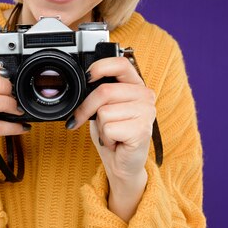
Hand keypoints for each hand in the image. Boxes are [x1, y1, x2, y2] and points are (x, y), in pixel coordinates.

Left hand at [67, 56, 155, 218]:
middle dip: (86, 108)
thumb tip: (80, 84)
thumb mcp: (102, 108)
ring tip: (110, 133)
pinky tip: (116, 142)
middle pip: (104, 90)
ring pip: (104, 111)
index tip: (86, 78)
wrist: (122, 164)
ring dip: (99, 127)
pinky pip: (108, 128)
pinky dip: (105, 138)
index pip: (120, 64)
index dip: (100, 67)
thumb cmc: (112, 134)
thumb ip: (98, 94)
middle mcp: (145, 95)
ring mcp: (147, 112)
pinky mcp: (143, 130)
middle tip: (81, 119)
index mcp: (135, 85)